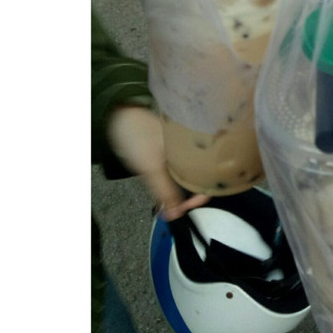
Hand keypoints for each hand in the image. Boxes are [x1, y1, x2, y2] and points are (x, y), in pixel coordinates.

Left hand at [106, 105, 209, 220]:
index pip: (210, 175)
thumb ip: (166, 193)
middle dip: (190, 194)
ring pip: (190, 174)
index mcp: (198, 147)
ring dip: (181, 189)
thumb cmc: (139, 137)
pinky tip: (165, 186)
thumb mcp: (152, 168)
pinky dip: (174, 181)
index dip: (201, 194)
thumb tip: (177, 214)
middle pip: (201, 176)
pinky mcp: (175, 152)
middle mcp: (196, 148)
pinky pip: (180, 170)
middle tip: (176, 206)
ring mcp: (185, 150)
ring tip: (169, 197)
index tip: (187, 207)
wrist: (121, 117)